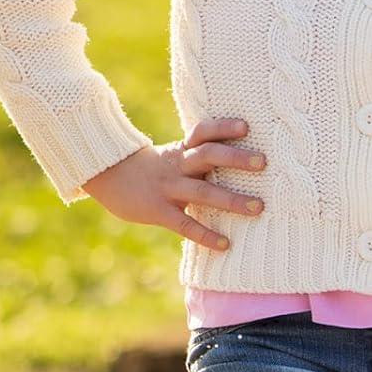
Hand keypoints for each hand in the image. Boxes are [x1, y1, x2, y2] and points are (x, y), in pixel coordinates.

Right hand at [82, 117, 266, 251]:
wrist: (108, 177)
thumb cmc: (156, 169)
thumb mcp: (176, 157)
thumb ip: (203, 159)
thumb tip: (245, 160)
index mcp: (182, 150)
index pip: (203, 133)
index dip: (223, 128)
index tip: (246, 126)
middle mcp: (177, 165)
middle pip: (208, 156)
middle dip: (236, 158)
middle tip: (263, 162)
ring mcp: (168, 188)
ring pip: (202, 192)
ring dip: (232, 200)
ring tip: (259, 207)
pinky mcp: (158, 211)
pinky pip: (185, 224)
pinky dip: (205, 235)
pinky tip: (225, 244)